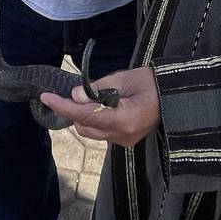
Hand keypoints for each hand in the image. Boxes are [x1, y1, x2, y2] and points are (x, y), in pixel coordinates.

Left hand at [40, 67, 159, 146]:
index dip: (63, 106)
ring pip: (91, 132)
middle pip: (84, 127)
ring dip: (82, 116)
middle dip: (72, 111)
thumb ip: (98, 88)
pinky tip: (97, 105)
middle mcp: (122, 136)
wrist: (174, 95)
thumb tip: (74, 95)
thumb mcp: (124, 78)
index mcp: (123, 120)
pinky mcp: (125, 140)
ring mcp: (124, 141)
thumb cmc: (151, 82)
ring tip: (83, 97)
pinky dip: (94, 119)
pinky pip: (101, 132)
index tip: (45, 96)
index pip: (85, 116)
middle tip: (65, 92)